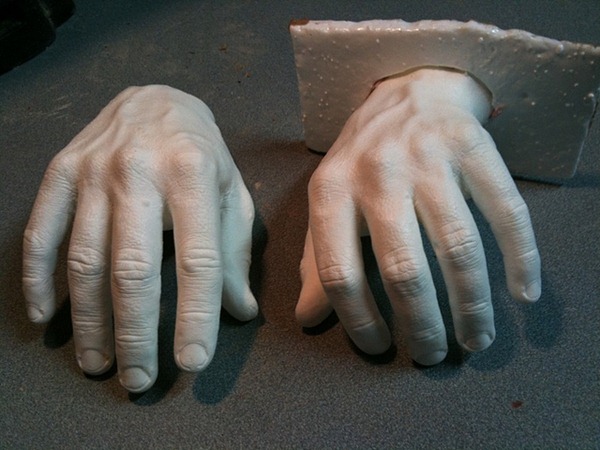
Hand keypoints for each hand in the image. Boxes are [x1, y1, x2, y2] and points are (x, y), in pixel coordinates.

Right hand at [22, 85, 257, 391]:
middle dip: (134, 333)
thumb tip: (241, 312)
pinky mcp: (60, 172)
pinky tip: (48, 318)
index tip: (191, 363)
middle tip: (138, 380)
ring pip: (84, 260)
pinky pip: (41, 233)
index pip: (198, 259)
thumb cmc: (202, 153)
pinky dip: (39, 279)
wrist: (155, 98)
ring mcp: (93, 172)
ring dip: (89, 321)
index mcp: (194, 177)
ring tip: (99, 364)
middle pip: (133, 268)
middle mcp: (140, 173)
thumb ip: (235, 251)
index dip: (195, 316)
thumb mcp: (232, 193)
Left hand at [297, 69, 540, 364]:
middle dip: (421, 325)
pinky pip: (506, 211)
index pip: (338, 271)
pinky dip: (521, 257)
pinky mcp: (474, 145)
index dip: (358, 320)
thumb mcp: (327, 202)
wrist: (405, 91)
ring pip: (459, 247)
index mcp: (331, 190)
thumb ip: (316, 258)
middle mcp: (378, 172)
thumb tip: (308, 319)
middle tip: (431, 355)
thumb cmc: (361, 160)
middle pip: (403, 268)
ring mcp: (429, 156)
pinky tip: (524, 292)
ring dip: (472, 304)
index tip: (379, 348)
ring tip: (475, 339)